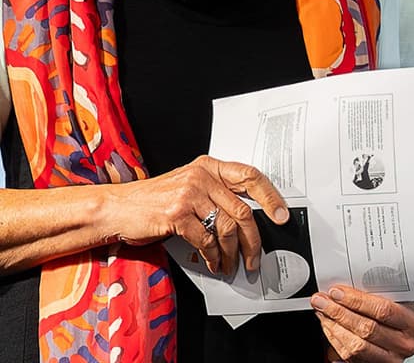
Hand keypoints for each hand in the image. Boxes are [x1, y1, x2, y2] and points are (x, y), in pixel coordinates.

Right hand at [108, 155, 286, 276]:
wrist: (116, 207)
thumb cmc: (153, 199)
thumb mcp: (188, 185)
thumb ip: (216, 193)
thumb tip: (247, 216)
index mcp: (209, 166)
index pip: (250, 176)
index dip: (270, 197)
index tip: (281, 215)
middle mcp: (201, 176)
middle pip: (242, 209)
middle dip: (253, 239)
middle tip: (256, 256)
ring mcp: (188, 195)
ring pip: (226, 227)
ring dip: (233, 252)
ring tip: (232, 265)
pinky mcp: (176, 215)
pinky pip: (206, 239)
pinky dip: (213, 256)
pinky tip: (214, 262)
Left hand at [313, 286, 413, 360]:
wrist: (401, 337)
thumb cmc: (398, 315)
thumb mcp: (399, 303)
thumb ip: (380, 296)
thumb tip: (346, 288)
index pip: (384, 310)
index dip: (357, 301)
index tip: (337, 292)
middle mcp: (406, 343)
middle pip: (367, 328)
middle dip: (340, 312)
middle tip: (322, 301)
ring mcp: (391, 358)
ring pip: (356, 345)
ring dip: (334, 327)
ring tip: (322, 312)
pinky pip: (350, 356)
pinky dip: (335, 340)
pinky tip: (329, 326)